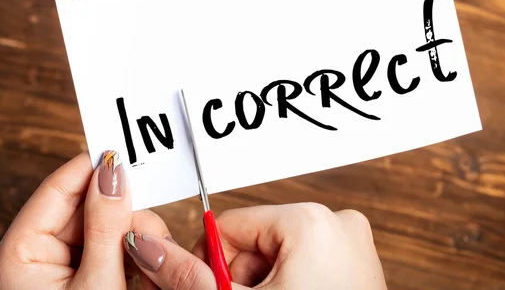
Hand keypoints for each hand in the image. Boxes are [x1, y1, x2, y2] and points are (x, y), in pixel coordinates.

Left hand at [0, 150, 156, 288]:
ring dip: (133, 234)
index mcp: (20, 251)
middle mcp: (34, 251)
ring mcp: (57, 261)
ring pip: (103, 220)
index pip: (59, 187)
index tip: (127, 153)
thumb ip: (106, 224)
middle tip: (149, 235)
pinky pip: (109, 241)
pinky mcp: (80, 270)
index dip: (93, 166)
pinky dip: (132, 249)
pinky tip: (142, 269)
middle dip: (122, 213)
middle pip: (85, 203)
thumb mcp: (99, 282)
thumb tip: (113, 171)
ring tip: (149, 259)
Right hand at [126, 203, 386, 289]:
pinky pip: (306, 263)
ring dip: (264, 287)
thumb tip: (147, 248)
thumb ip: (188, 276)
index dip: (212, 265)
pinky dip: (290, 286)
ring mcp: (351, 243)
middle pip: (254, 241)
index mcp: (310, 221)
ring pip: (278, 255)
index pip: (228, 226)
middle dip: (242, 281)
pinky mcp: (357, 263)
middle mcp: (336, 223)